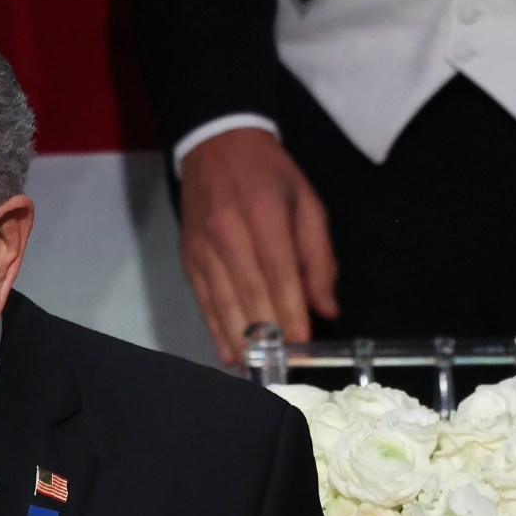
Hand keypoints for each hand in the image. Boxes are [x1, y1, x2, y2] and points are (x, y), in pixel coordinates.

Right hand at [178, 128, 338, 366]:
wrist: (214, 146)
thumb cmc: (269, 174)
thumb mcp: (307, 202)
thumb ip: (319, 255)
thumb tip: (326, 307)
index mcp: (264, 214)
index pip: (278, 272)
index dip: (290, 311)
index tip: (301, 344)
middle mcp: (229, 234)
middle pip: (249, 294)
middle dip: (268, 335)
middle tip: (284, 367)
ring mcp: (204, 249)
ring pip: (223, 303)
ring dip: (240, 341)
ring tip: (256, 369)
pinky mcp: (189, 260)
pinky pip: (204, 302)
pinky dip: (216, 330)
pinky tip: (230, 354)